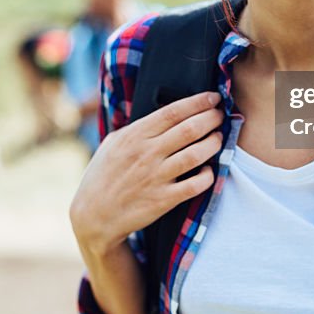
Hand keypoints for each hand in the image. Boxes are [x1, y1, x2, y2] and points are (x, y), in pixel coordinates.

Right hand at [70, 91, 224, 256]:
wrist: (93, 216)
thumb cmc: (102, 176)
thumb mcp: (112, 143)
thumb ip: (136, 127)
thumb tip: (161, 113)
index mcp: (134, 135)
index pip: (173, 111)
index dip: (198, 102)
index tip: (213, 98)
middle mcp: (147, 153)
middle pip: (189, 129)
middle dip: (211, 118)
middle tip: (220, 115)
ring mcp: (156, 177)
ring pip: (195, 155)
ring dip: (213, 144)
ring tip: (219, 138)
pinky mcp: (163, 200)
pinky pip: (194, 186)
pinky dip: (207, 176)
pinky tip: (209, 170)